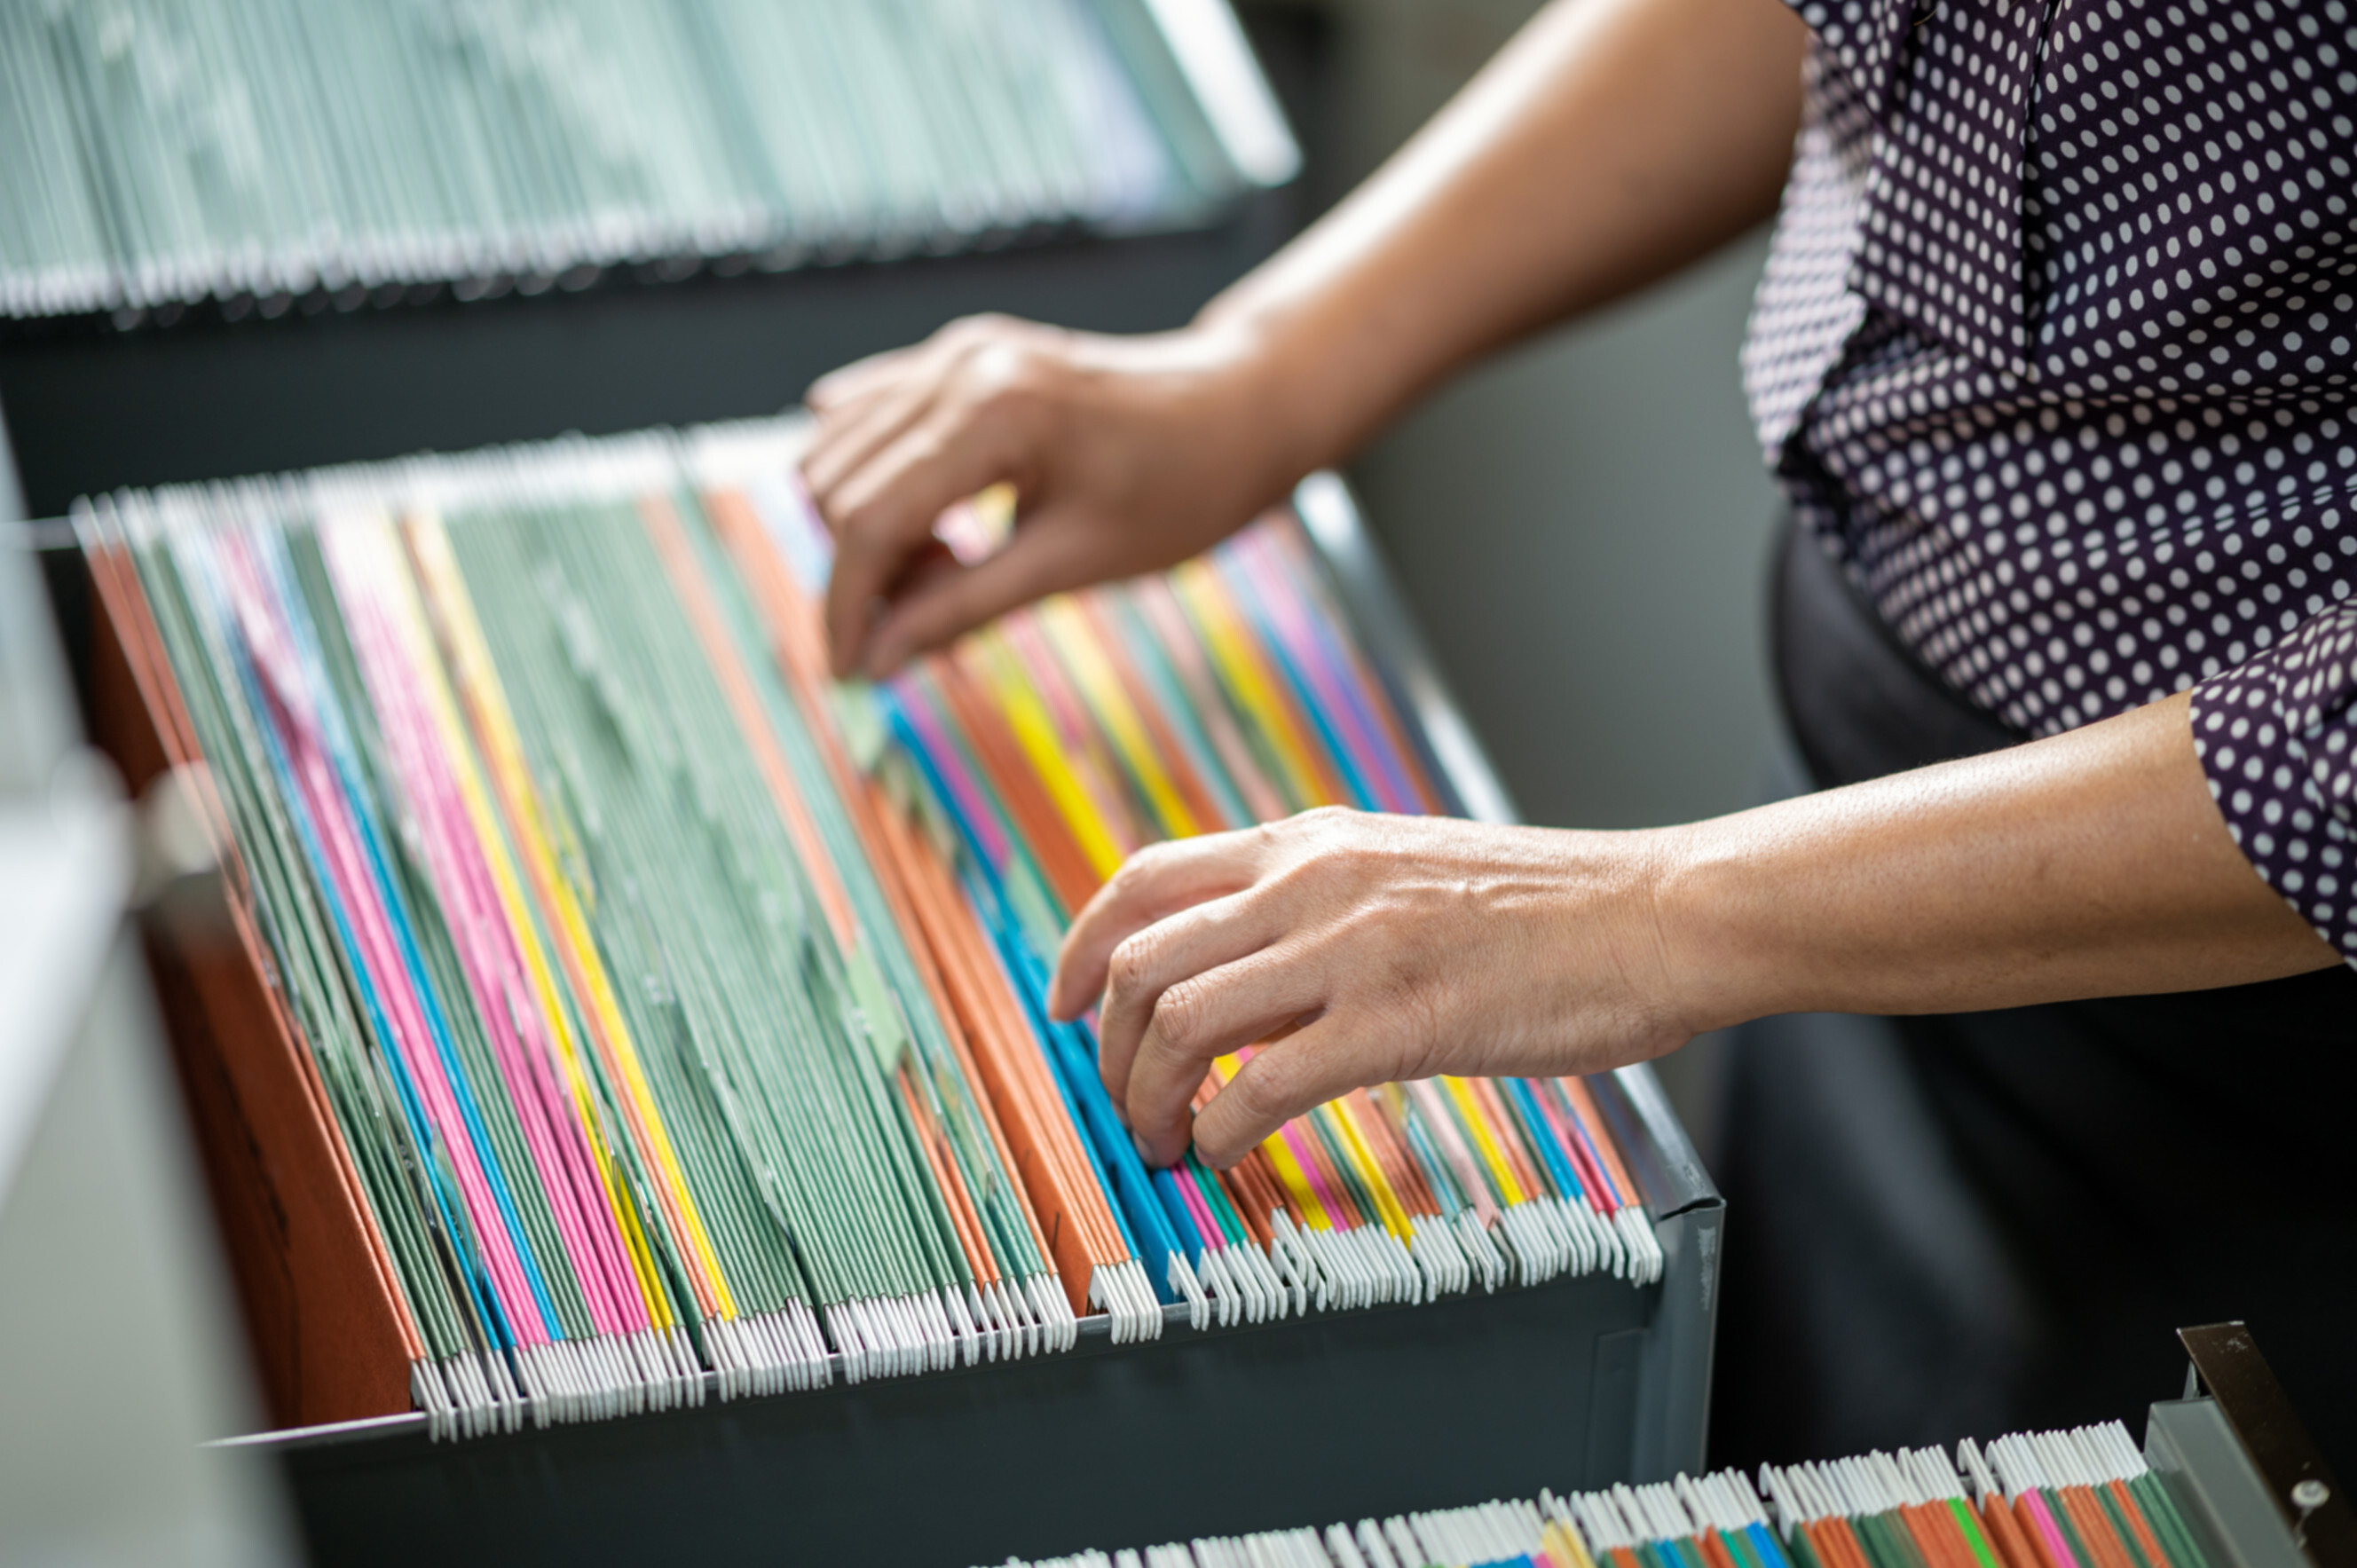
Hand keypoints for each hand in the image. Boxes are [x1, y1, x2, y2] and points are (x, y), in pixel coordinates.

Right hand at [799, 315, 1303, 677]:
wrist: (1240, 409)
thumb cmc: (1181, 490)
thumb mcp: (1075, 564)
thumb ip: (963, 608)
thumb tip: (874, 662)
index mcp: (995, 417)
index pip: (869, 521)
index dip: (846, 607)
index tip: (846, 672)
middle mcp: (959, 367)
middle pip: (837, 484)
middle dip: (858, 570)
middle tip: (920, 624)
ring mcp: (956, 351)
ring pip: (838, 447)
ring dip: (865, 526)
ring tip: (946, 572)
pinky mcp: (961, 353)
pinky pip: (868, 414)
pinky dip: (877, 479)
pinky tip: (938, 528)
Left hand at [1046, 807, 1690, 1168]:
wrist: (1658, 914)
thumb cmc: (1550, 908)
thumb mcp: (1405, 872)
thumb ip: (1317, 907)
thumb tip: (1241, 980)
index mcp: (1310, 841)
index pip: (1144, 879)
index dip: (1078, 946)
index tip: (1062, 1005)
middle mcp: (1311, 880)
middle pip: (1138, 960)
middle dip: (1104, 1047)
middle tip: (1122, 1103)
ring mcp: (1351, 947)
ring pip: (1178, 1022)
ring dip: (1148, 1099)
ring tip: (1164, 1142)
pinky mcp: (1399, 1019)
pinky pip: (1259, 1085)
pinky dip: (1218, 1131)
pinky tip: (1225, 1155)